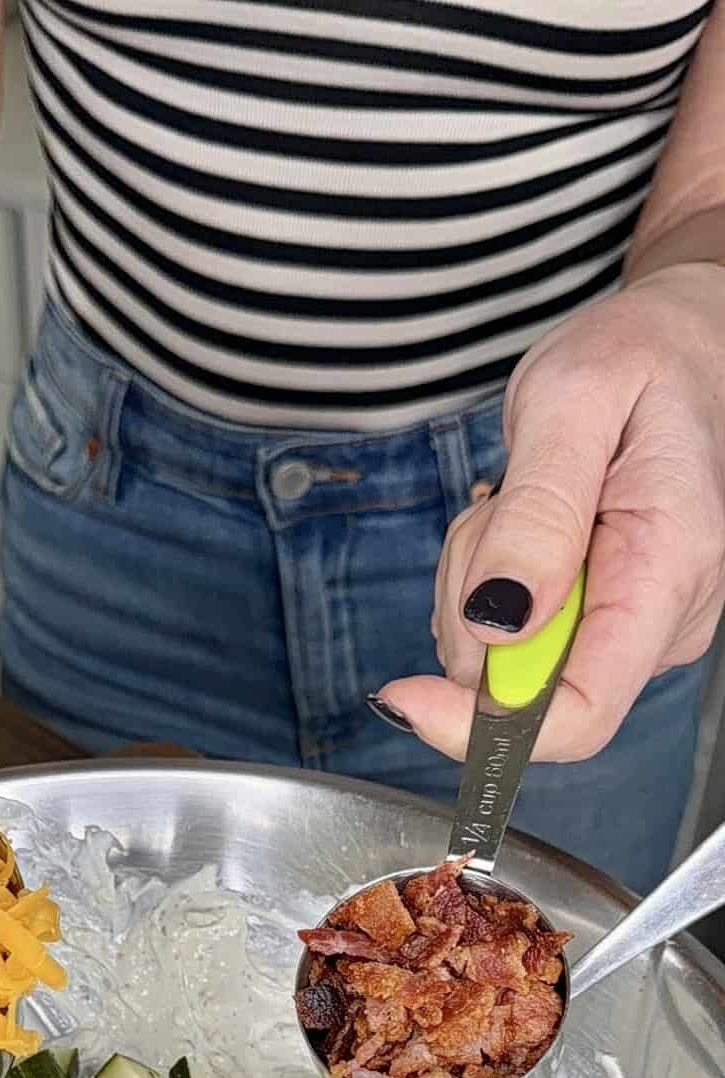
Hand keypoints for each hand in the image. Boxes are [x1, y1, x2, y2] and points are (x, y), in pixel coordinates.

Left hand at [379, 263, 724, 760]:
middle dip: (470, 613)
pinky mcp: (603, 625)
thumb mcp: (572, 403)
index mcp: (669, 571)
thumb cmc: (638, 359)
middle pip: (522, 691)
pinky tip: (521, 528)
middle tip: (493, 512)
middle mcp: (663, 621)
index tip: (405, 693)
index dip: (481, 725)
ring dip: (475, 590)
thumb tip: (497, 622)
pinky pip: (509, 643)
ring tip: (516, 504)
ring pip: (502, 666)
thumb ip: (535, 513)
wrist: (676, 347)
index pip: (581, 713)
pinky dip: (488, 588)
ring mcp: (635, 630)